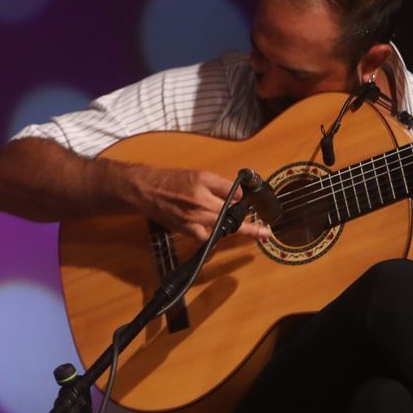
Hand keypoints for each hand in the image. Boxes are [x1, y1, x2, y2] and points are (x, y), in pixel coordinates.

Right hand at [136, 165, 271, 240]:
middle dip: (251, 226)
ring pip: (222, 228)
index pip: (234, 196)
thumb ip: (220, 184)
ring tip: (254, 234)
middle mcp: (201, 204)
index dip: (245, 201)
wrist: (146, 191)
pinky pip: (207, 237)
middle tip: (265, 232)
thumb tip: (238, 195)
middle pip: (232, 217)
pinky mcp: (187, 229)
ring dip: (237, 230)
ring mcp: (194, 219)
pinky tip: (218, 235)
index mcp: (204, 186)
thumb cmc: (171, 180)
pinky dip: (214, 237)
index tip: (256, 207)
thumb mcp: (198, 174)